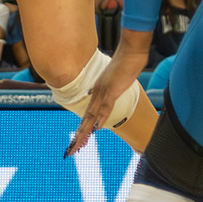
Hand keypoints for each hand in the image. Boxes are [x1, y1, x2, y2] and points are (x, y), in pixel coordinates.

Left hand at [66, 33, 148, 155]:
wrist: (131, 52)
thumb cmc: (127, 63)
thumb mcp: (116, 78)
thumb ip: (110, 87)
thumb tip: (107, 94)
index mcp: (97, 90)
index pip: (87, 113)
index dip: (82, 127)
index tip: (77, 139)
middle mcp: (97, 92)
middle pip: (86, 117)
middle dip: (79, 134)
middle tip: (71, 149)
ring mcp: (104, 91)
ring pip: (92, 115)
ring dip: (85, 131)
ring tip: (78, 143)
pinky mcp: (112, 90)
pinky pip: (105, 107)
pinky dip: (100, 118)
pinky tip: (96, 127)